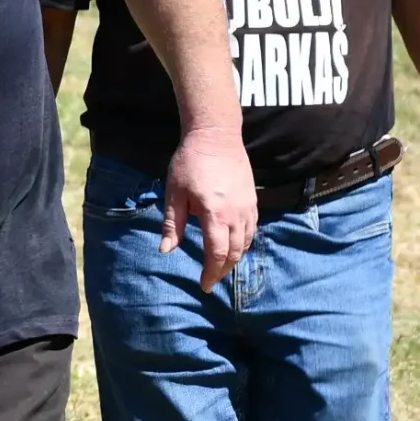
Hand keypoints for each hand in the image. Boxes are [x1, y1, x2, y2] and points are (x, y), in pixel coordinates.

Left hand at [163, 128, 256, 291]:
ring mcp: (248, 207)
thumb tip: (166, 251)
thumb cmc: (190, 162)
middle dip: (223, 270)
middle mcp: (236, 213)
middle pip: (234, 252)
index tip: (204, 285)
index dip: (211, 273)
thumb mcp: (174, 193)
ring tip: (221, 267)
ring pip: (246, 242)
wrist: (216, 135)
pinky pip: (252, 229)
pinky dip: (244, 243)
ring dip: (234, 258)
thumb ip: (173, 224)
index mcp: (214, 213)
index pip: (216, 253)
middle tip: (211, 280)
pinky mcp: (253, 200)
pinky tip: (234, 246)